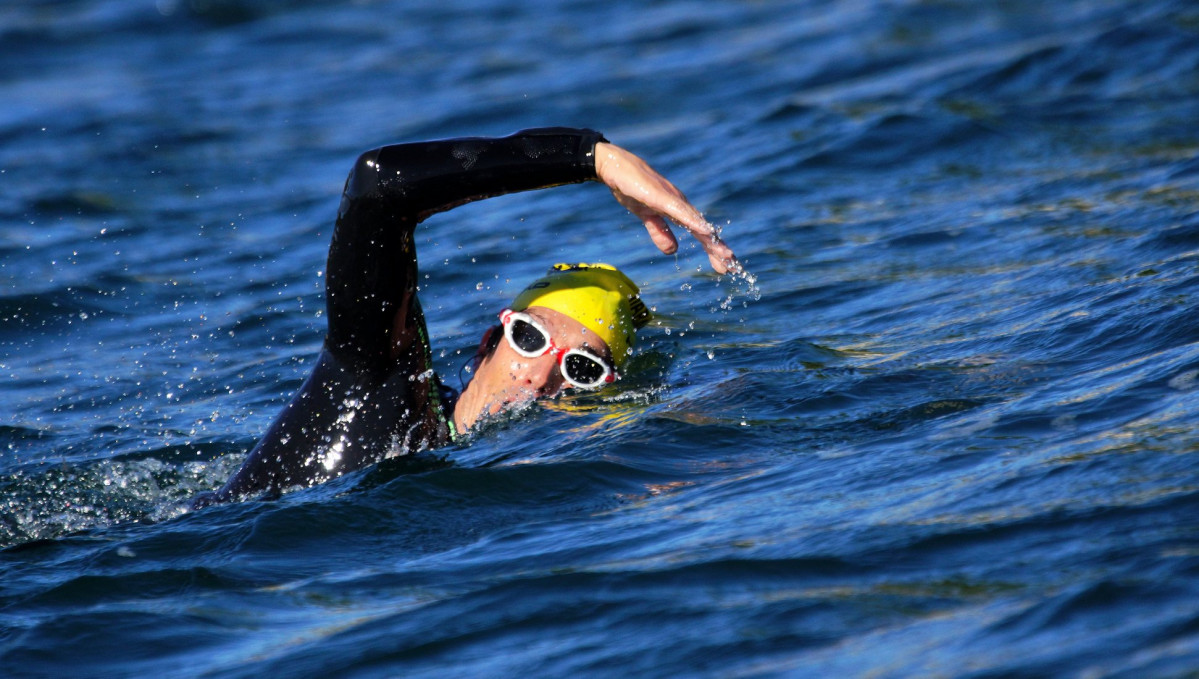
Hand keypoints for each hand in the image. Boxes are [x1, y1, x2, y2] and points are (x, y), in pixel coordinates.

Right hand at [595, 142, 737, 273]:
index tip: (724, 267)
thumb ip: (659, 232)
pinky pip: (680, 212)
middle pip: (704, 230)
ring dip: (712, 239)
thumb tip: (674, 251)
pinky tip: (705, 232)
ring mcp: (672, 199)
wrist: (614, 165)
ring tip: (726, 255)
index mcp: (679, 211)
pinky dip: (694, 222)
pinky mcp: (661, 196)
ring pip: (697, 222)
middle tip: (732, 267)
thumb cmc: (631, 187)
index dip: (713, 249)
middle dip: (718, 249)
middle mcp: (681, 205)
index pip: (700, 233)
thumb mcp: (646, 216)